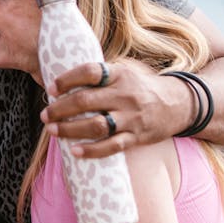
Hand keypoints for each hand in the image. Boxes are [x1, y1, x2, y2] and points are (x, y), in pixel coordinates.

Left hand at [39, 59, 190, 158]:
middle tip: (45, 114)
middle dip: (60, 108)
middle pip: (86, 100)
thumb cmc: (141, 87)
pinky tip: (74, 151)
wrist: (178, 104)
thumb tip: (65, 81)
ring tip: (52, 130)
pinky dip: (91, 150)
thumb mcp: (125, 73)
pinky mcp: (136, 137)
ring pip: (95, 125)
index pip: (89, 72)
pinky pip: (111, 146)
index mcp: (119, 74)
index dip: (67, 80)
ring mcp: (131, 117)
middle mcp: (125, 94)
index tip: (51, 89)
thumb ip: (101, 76)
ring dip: (70, 129)